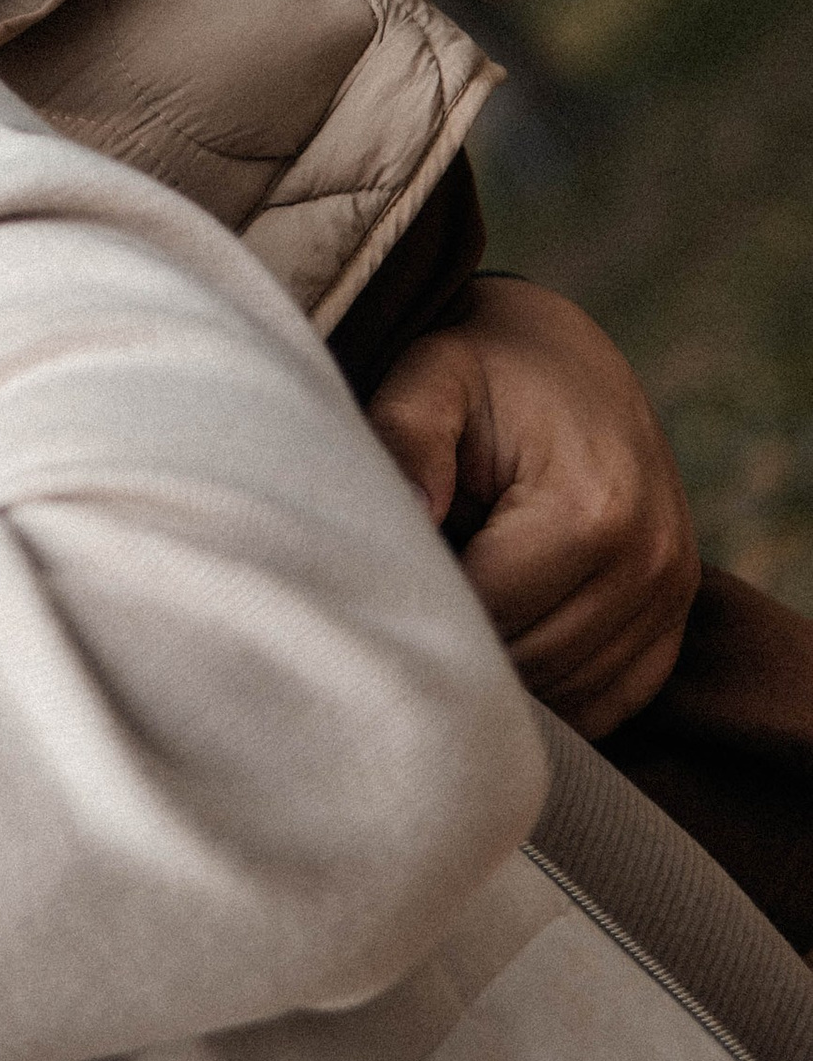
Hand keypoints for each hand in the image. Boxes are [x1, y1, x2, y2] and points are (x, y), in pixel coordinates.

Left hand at [365, 275, 699, 735]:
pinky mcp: (674, 620)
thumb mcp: (430, 377)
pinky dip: (550, 688)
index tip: (387, 568)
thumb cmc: (481, 369)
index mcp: (592, 512)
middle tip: (417, 583)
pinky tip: (504, 633)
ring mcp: (673, 598)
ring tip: (461, 595)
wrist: (564, 358)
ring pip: (566, 695)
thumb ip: (407, 436)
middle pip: (530, 666)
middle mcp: (651, 563)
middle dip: (461, 639)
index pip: (490, 619)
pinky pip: (606, 702)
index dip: (424, 607)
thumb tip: (408, 513)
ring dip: (504, 667)